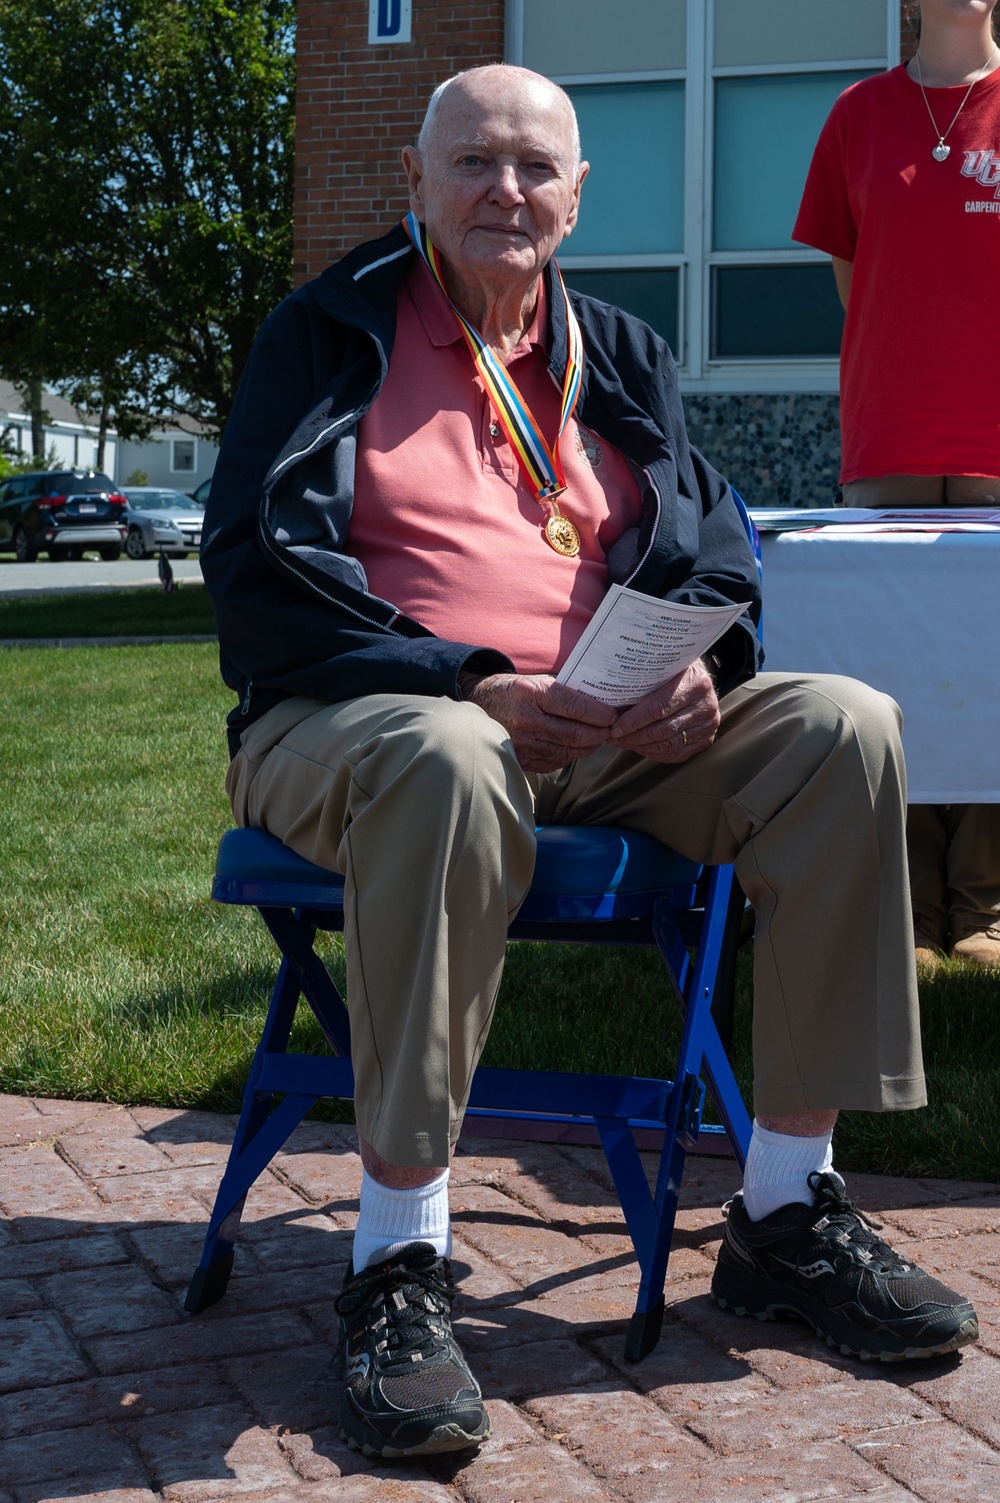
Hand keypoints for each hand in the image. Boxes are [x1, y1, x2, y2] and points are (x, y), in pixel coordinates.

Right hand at [463, 672, 616, 772]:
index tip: (612, 714)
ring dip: (589, 745)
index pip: (575, 707)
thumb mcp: (535, 680)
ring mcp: (524, 744)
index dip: (599, 713)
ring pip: (569, 751)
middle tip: (611, 728)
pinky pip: (557, 762)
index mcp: (532, 694)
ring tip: (598, 736)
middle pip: (576, 734)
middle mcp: (527, 721)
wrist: (478, 708)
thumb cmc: (512, 691)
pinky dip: (572, 754)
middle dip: (600, 732)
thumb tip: (599, 701)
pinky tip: (577, 746)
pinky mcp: (523, 760)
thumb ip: (564, 691)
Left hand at [608, 659, 719, 762]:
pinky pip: (677, 753)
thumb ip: (644, 680)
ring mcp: (709, 724)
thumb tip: (610, 702)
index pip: (658, 708)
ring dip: (642, 747)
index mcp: (695, 682)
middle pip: (663, 729)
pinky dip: (655, 753)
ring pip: (669, 745)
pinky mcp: (707, 738)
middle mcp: (706, 704)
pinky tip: (640, 748)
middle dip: (634, 737)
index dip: (633, 721)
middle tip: (614, 738)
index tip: (614, 728)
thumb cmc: (675, 670)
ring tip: (623, 743)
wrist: (699, 677)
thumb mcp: (663, 666)